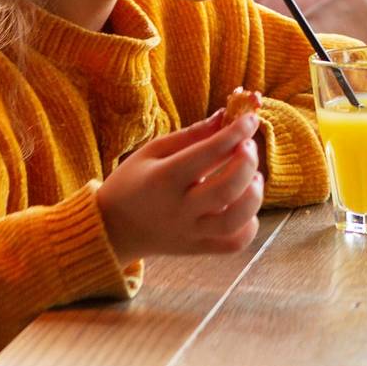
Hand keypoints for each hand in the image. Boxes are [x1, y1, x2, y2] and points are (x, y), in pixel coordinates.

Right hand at [96, 108, 263, 262]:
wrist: (112, 229)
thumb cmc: (132, 182)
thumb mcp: (153, 150)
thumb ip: (192, 134)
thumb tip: (226, 115)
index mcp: (164, 179)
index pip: (207, 153)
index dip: (234, 133)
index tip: (250, 119)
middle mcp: (179, 210)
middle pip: (225, 190)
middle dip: (247, 163)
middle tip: (249, 146)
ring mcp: (189, 233)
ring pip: (234, 222)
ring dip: (253, 196)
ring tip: (254, 177)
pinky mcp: (196, 250)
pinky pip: (232, 244)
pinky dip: (249, 225)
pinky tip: (245, 204)